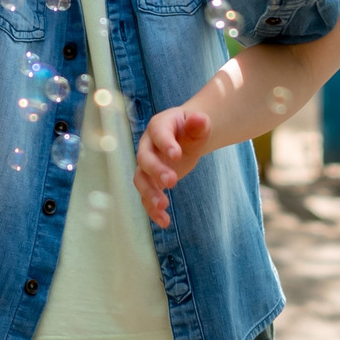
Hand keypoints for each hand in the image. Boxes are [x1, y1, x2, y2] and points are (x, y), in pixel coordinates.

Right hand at [134, 106, 211, 227]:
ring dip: (149, 193)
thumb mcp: (199, 125)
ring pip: (140, 180)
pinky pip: (146, 197)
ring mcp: (146, 165)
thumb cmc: (191, 130)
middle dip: (156, 170)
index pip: (158, 133)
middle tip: (172, 181)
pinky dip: (152, 210)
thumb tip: (199, 118)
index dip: (165, 144)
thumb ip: (199, 124)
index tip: (176, 155)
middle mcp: (147, 146)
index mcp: (159, 127)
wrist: (184, 137)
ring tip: (163, 205)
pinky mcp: (150, 182)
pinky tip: (164, 221)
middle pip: (144, 159)